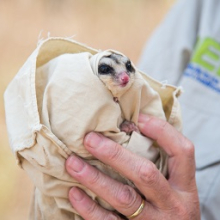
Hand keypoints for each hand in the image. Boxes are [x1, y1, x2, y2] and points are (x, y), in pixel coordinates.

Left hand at [66, 114, 199, 219]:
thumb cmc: (171, 207)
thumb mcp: (175, 187)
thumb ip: (160, 164)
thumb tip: (133, 129)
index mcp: (184, 187)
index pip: (182, 151)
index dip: (161, 131)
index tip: (137, 118)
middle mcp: (173, 205)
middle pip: (144, 174)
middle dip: (115, 154)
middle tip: (90, 139)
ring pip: (123, 198)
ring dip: (95, 179)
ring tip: (72, 163)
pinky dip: (89, 208)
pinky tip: (75, 193)